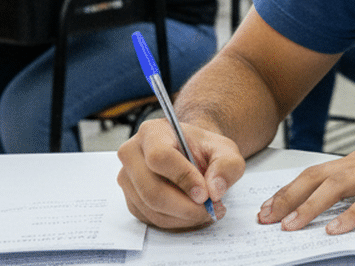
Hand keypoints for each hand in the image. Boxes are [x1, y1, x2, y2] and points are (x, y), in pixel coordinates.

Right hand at [116, 119, 244, 229]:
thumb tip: (214, 191)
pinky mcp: (131, 200)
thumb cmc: (204, 150)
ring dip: (184, 217)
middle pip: (151, 190)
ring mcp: (128, 179)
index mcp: (152, 132)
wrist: (192, 155)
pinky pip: (151, 219)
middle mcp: (132, 154)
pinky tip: (193, 213)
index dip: (183, 178)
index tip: (205, 194)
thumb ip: (227, 166)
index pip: (159, 157)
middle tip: (211, 209)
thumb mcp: (226, 150)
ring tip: (208, 211)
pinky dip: (176, 221)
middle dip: (185, 207)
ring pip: (152, 209)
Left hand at [259, 137, 354, 234]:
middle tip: (266, 218)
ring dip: (310, 207)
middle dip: (287, 198)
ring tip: (291, 226)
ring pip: (336, 187)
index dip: (290, 190)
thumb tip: (340, 207)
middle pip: (316, 177)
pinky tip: (336, 229)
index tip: (269, 206)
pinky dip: (351, 215)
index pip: (316, 173)